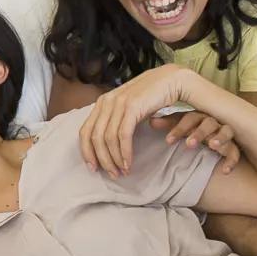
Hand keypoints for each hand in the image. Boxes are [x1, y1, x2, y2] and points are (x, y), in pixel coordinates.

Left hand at [79, 65, 194, 178]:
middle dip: (101, 159)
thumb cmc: (151, 97)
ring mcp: (118, 103)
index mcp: (102, 103)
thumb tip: (106, 143)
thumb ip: (116, 120)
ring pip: (108, 138)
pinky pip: (123, 135)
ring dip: (114, 159)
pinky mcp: (132, 107)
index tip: (92, 168)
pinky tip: (128, 163)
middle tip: (111, 175)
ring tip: (122, 171)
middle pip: (94, 137)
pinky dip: (124, 152)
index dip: (86, 151)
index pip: (85, 131)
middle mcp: (106, 102)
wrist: (172, 80)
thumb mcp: (128, 109)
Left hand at [149, 112, 240, 173]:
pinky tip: (224, 171)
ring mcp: (224, 133)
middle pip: (208, 123)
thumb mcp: (178, 125)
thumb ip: (166, 124)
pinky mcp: (233, 146)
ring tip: (212, 146)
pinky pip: (236, 152)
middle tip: (188, 145)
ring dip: (219, 139)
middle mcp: (212, 122)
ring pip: (226, 132)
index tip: (168, 141)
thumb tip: (150, 121)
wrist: (211, 134)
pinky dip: (231, 161)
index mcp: (197, 116)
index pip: (188, 118)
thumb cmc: (190, 127)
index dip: (178, 129)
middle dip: (198, 133)